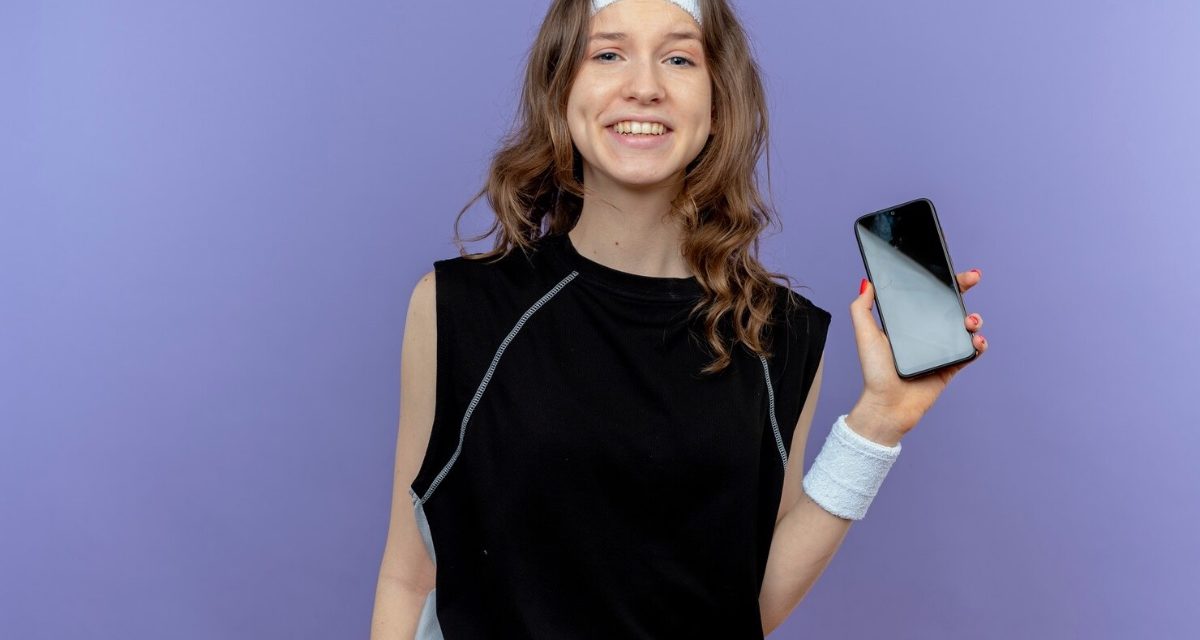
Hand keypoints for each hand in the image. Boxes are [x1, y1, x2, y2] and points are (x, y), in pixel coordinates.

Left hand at [846, 269, 987, 444]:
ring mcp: (940, 350)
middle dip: (962, 289)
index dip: (940, 282)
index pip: (926, 297)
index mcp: (908, 324)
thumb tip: (866, 282)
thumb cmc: (874, 372)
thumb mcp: (865, 334)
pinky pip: (970, 352)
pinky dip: (978, 344)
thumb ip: (862, 308)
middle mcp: (926, 334)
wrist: (887, 404)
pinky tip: (975, 341)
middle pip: (950, 306)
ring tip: (969, 320)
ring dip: (973, 318)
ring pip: (965, 327)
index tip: (951, 269)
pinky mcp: (951, 366)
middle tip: (972, 278)